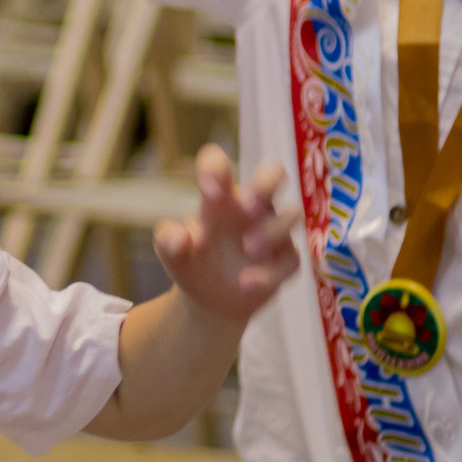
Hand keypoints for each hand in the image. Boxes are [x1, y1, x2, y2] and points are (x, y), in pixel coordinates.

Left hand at [153, 145, 298, 325]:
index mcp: (219, 197)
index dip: (216, 167)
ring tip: (247, 248)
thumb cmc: (189, 261)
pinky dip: (270, 272)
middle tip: (248, 204)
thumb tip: (178, 237)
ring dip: (272, 230)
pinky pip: (292, 259)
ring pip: (293, 214)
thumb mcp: (170, 252)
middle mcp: (251, 208)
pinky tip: (246, 283)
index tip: (208, 189)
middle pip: (275, 173)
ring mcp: (272, 232)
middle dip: (267, 182)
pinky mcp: (284, 261)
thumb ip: (168, 241)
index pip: (219, 163)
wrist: (208, 298)